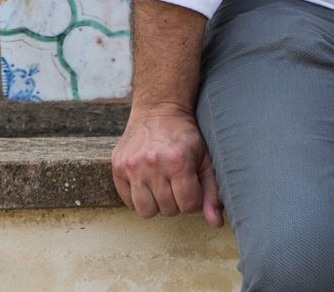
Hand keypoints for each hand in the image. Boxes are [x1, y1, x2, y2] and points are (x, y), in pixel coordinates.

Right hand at [111, 103, 223, 225]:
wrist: (158, 110)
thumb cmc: (185, 136)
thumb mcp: (205, 159)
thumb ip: (212, 192)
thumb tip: (216, 223)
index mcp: (178, 161)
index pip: (188, 205)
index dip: (193, 199)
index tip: (191, 184)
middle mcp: (152, 164)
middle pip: (168, 210)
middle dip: (175, 200)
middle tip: (175, 182)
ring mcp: (132, 166)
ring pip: (146, 211)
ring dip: (156, 203)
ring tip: (160, 185)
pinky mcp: (117, 167)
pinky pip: (128, 201)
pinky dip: (138, 197)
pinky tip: (145, 182)